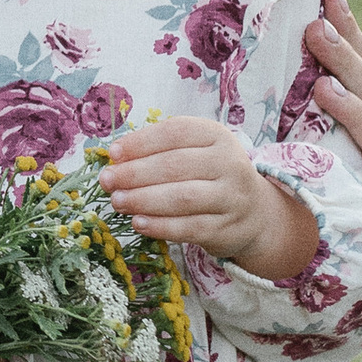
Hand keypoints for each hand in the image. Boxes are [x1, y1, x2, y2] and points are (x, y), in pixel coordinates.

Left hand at [102, 116, 315, 280]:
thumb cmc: (210, 176)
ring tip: (117, 201)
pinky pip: (189, 228)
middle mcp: (229, 163)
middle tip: (107, 180)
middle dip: (134, 173)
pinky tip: (138, 223)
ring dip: (143, 200)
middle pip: (175, 166)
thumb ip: (159, 151)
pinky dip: (160, 226)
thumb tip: (115, 158)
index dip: (141, 142)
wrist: (254, 213)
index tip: (113, 153)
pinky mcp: (226, 228)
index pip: (176, 133)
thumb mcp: (194, 152)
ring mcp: (231, 198)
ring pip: (181, 198)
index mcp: (217, 136)